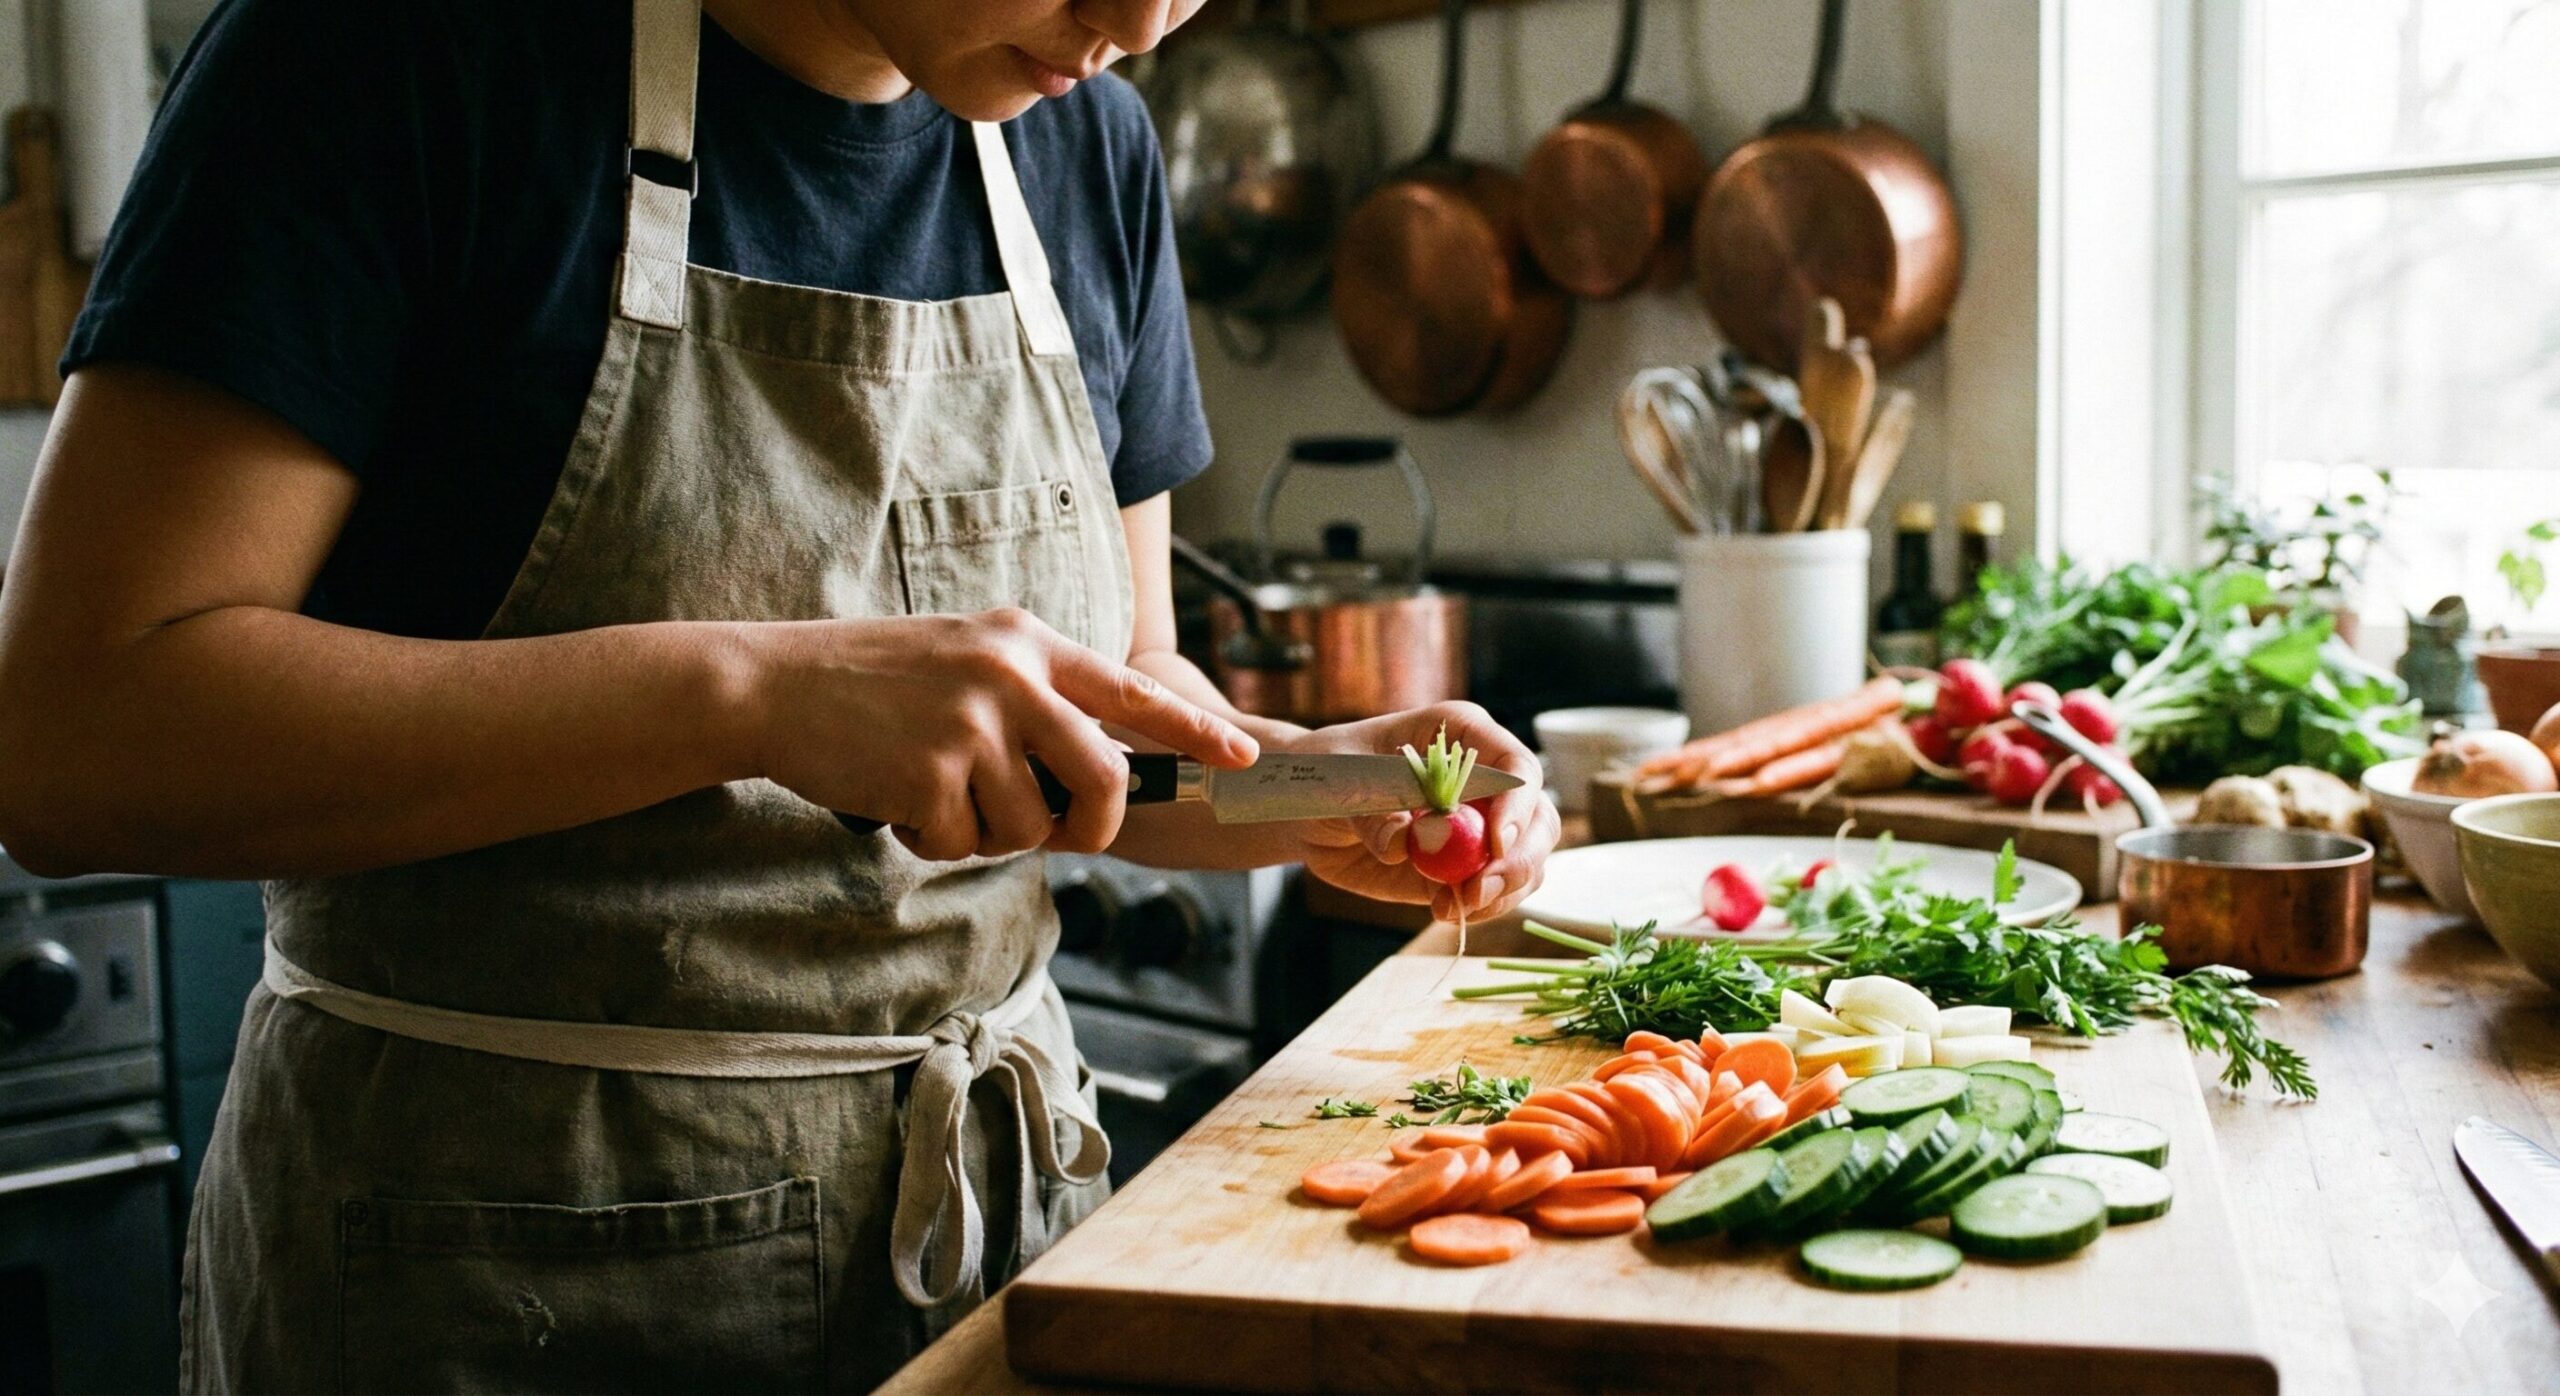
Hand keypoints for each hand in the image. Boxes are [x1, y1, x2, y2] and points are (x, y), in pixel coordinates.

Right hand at [743, 608, 1256, 860]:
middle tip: (1060, 833)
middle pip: (1101, 776)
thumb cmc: (869, 682)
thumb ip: (1031, 697)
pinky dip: (932, 843)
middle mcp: (1010, 676)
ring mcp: (971, 724)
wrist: (771, 685)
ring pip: (1029, 824)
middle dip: (1091, 825)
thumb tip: (1094, 772)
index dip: (1193, 729)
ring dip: (986, 834)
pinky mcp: (930, 773)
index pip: (1129, 689)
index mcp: (1025, 641)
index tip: (1242, 754)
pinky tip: (897, 803)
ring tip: (935, 795)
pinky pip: (963, 845)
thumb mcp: (964, 658)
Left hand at [1290, 702, 1558, 921]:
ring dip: (1503, 891)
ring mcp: (1481, 826)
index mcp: (1462, 735)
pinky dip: (1482, 908)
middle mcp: (1486, 780)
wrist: (1310, 808)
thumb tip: (1404, 844)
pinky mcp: (1466, 866)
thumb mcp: (1343, 783)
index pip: (1516, 767)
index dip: (1517, 806)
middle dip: (1519, 859)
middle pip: (1538, 820)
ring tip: (1454, 904)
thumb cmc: (1331, 771)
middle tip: (1479, 889)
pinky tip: (1445, 910)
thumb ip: (1375, 814)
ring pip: (1528, 861)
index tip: (1496, 843)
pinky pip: (1498, 891)